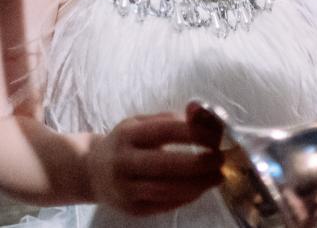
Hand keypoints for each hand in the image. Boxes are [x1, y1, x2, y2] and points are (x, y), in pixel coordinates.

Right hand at [85, 112, 222, 215]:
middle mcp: (123, 162)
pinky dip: (186, 197)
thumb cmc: (125, 143)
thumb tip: (201, 110)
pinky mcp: (131, 209)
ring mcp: (125, 189)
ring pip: (166, 189)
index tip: (218, 135)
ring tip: (218, 176)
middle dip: (199, 163)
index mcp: (128, 135)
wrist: (90, 172)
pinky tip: (201, 188)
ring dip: (198, 184)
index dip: (195, 133)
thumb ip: (171, 118)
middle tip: (221, 159)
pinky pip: (163, 204)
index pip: (166, 132)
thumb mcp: (140, 123)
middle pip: (166, 165)